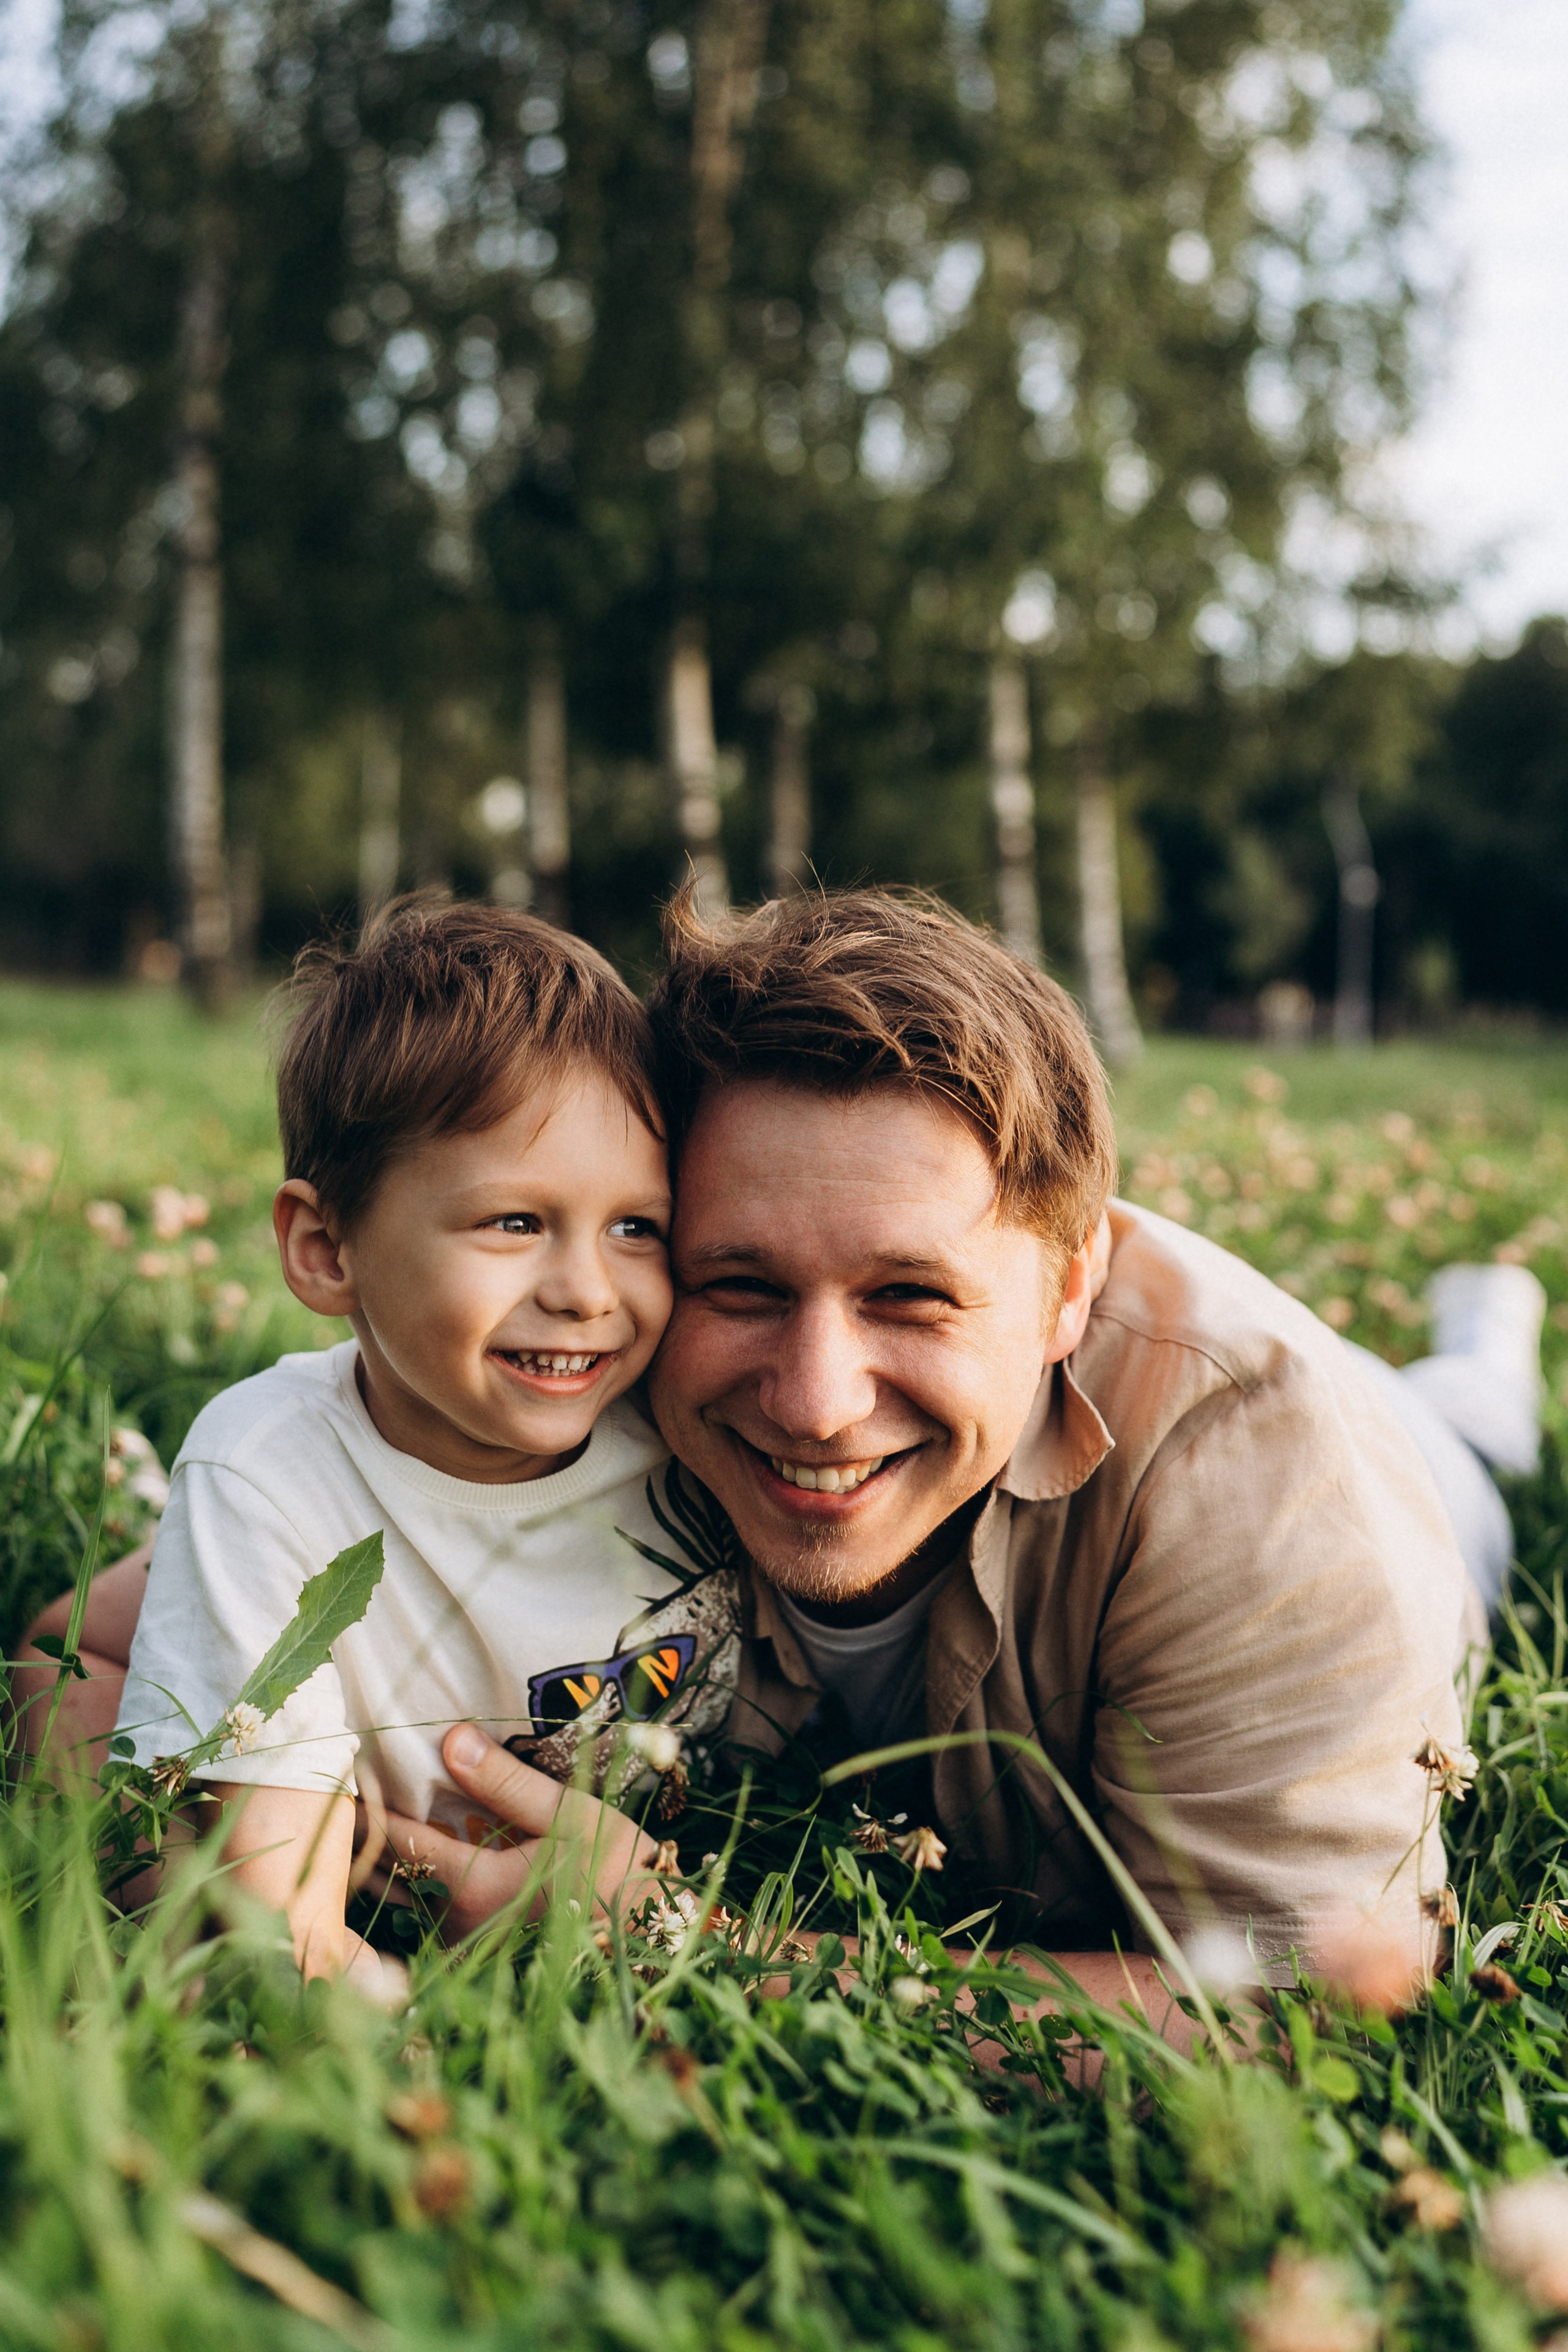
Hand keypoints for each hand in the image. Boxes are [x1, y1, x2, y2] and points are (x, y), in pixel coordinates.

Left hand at [358, 1723, 664, 1940]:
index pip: (394, 1836)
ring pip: (397, 1900)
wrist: (651, 1943)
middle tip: (341, 1792)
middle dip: (359, 1835)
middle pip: (380, 1873)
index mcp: (472, 1885)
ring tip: (363, 1821)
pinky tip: (410, 1858)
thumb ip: (507, 1781)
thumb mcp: (573, 1815)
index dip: (363, 1800)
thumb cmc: (618, 1876)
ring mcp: (460, 1948)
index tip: (341, 1767)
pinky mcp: (472, 1960)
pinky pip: (421, 1917)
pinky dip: (406, 1886)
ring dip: (377, 1863)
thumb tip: (450, 1738)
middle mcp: (452, 1923)